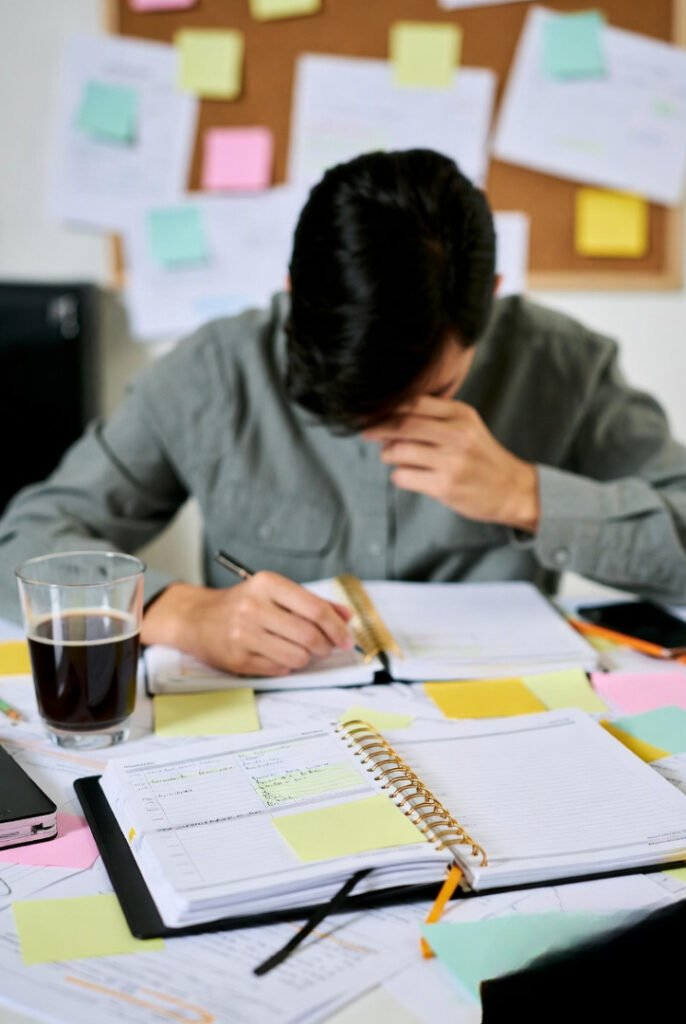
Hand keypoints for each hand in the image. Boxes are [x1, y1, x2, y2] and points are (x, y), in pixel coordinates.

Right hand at [141, 573, 353, 676]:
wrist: (197, 618)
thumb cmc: (242, 604)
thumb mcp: (275, 592)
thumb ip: (312, 602)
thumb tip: (346, 617)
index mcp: (267, 584)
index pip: (315, 608)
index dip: (337, 627)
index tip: (346, 638)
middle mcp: (254, 607)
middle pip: (309, 635)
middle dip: (326, 645)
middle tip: (328, 647)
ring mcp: (244, 634)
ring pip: (298, 656)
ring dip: (307, 657)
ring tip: (301, 650)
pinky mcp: (238, 659)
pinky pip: (280, 668)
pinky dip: (287, 664)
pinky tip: (279, 654)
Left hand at [363, 395, 539, 531]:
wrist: (512, 489)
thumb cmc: (482, 457)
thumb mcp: (466, 426)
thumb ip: (435, 416)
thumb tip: (390, 414)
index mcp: (461, 415)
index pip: (414, 402)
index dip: (387, 406)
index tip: (370, 411)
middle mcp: (457, 435)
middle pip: (403, 424)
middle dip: (377, 428)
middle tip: (366, 432)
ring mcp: (451, 461)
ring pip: (399, 451)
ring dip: (388, 454)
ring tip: (392, 456)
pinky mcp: (445, 486)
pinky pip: (404, 477)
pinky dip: (399, 475)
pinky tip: (408, 475)